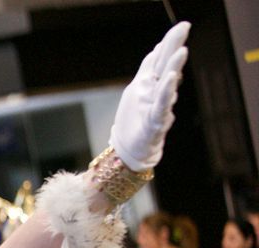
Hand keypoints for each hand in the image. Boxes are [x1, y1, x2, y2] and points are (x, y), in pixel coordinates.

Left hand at [109, 22, 189, 170]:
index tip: (182, 27)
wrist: (130, 151)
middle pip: (166, 67)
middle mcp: (155, 94)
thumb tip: (156, 50)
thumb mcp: (137, 90)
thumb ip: (148, 71)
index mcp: (149, 85)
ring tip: (181, 52)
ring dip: (173, 69)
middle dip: (174, 47)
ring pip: (166, 86)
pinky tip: (169, 81)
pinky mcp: (153, 123)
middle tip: (185, 28)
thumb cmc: (135, 120)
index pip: (159, 60)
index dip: (169, 44)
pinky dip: (164, 94)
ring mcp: (156, 108)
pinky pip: (160, 107)